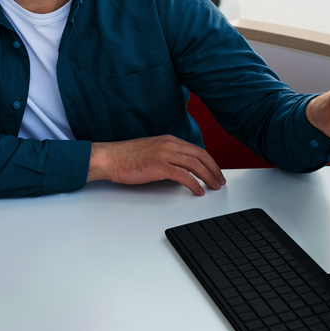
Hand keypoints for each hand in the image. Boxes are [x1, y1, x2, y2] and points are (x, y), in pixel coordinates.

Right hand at [87, 135, 225, 195]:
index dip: (209, 161)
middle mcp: (169, 144)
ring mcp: (164, 154)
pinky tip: (198, 191)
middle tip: (220, 180)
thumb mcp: (151, 150)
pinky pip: (183, 175)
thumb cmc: (126, 157)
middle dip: (214, 169)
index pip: (196, 149)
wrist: (110, 158)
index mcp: (168, 140)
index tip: (215, 171)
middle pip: (200, 155)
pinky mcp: (158, 166)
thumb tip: (179, 168)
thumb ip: (166, 155)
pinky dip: (194, 184)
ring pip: (195, 164)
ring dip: (207, 176)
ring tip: (213, 186)